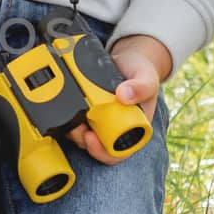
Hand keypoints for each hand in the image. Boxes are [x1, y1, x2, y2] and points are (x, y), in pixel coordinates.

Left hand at [65, 34, 170, 165]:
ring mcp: (100, 122)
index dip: (101, 151)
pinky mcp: (88, 112)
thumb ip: (141, 87)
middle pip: (95, 146)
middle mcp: (115, 130)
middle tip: (75, 126)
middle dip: (81, 139)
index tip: (90, 137)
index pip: (116, 153)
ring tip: (70, 113)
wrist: (128, 60)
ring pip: (82, 135)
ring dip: (73, 128)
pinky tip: (66, 106)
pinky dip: (69, 115)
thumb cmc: (141, 73)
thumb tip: (124, 95)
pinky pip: (75, 119)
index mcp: (133, 130)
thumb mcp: (146, 77)